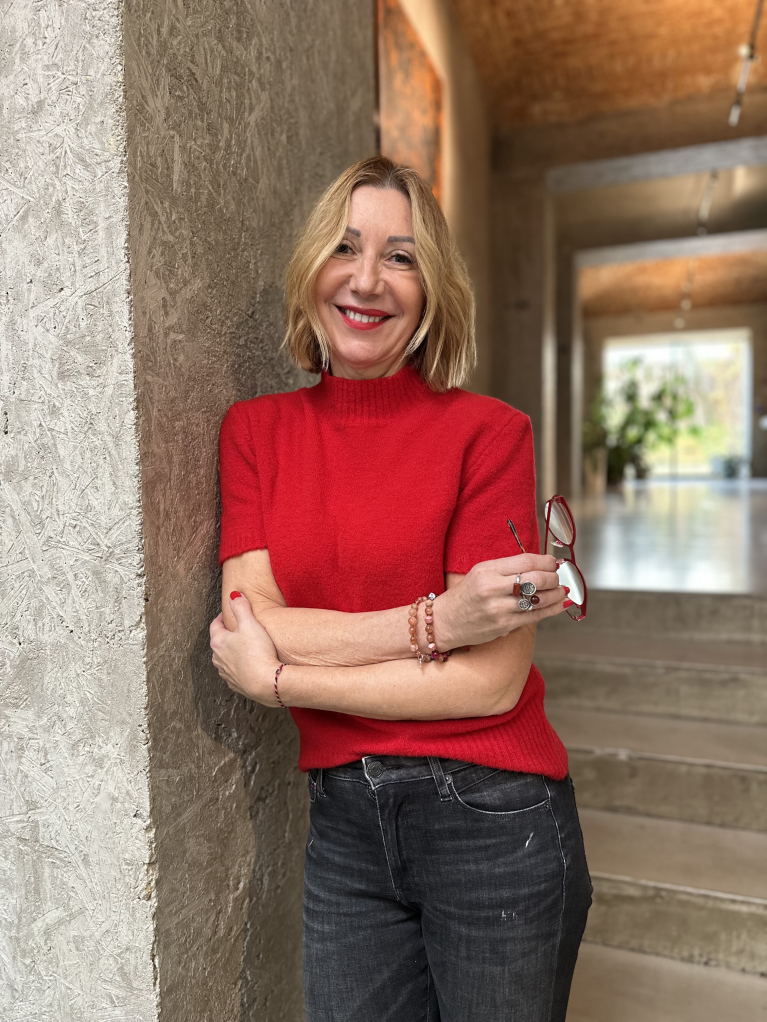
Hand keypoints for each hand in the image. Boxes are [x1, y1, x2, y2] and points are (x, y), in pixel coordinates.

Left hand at [209, 591, 282, 705]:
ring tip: (243, 647)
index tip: (227, 613)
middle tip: (237, 629)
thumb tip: (233, 594)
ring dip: (232, 652)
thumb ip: (240, 607)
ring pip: (225, 658)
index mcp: (218, 642)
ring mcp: (226, 673)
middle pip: (219, 642)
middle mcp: (218, 659)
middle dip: (227, 634)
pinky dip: (239, 666)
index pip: (215, 625)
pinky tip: (249, 664)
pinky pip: (234, 672)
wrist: (266, 682)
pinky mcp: (236, 684)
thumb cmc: (258, 653)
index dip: (221, 617)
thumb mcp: (250, 623)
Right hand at [435, 553, 567, 647]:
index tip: (553, 563)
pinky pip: (535, 617)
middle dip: (554, 577)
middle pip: (536, 579)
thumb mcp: (482, 572)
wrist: (446, 621)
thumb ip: (509, 568)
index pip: (526, 561)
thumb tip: (542, 565)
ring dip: (556, 594)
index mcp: (488, 570)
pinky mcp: (504, 626)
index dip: (546, 561)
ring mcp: (499, 609)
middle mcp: (493, 588)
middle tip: (557, 577)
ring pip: (539, 599)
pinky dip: (552, 610)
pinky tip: (560, 604)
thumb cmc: (467, 594)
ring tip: (562, 591)